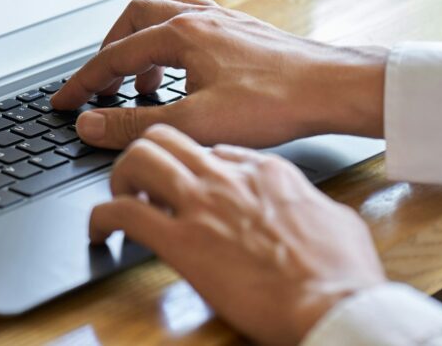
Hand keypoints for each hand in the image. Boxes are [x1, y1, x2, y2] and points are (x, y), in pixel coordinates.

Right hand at [51, 0, 387, 149]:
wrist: (335, 88)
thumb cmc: (276, 103)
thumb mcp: (196, 121)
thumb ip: (134, 123)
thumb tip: (91, 124)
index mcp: (181, 34)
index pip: (114, 56)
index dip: (83, 83)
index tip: (63, 101)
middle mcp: (198, 18)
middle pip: (133, 20)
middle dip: (109, 53)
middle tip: (100, 87)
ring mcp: (221, 19)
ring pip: (162, 14)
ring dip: (140, 44)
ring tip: (140, 85)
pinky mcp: (241, 29)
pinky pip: (191, 19)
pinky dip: (171, 40)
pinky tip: (181, 66)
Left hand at [92, 125, 385, 344]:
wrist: (334, 304)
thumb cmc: (343, 271)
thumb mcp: (336, 217)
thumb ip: (308, 202)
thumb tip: (304, 205)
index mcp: (265, 169)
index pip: (212, 148)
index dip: (191, 165)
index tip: (186, 184)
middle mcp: (226, 176)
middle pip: (166, 136)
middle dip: (145, 155)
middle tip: (139, 183)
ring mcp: (201, 205)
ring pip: (138, 158)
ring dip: (119, 177)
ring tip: (119, 201)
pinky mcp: (180, 241)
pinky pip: (122, 213)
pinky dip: (99, 218)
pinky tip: (98, 232)